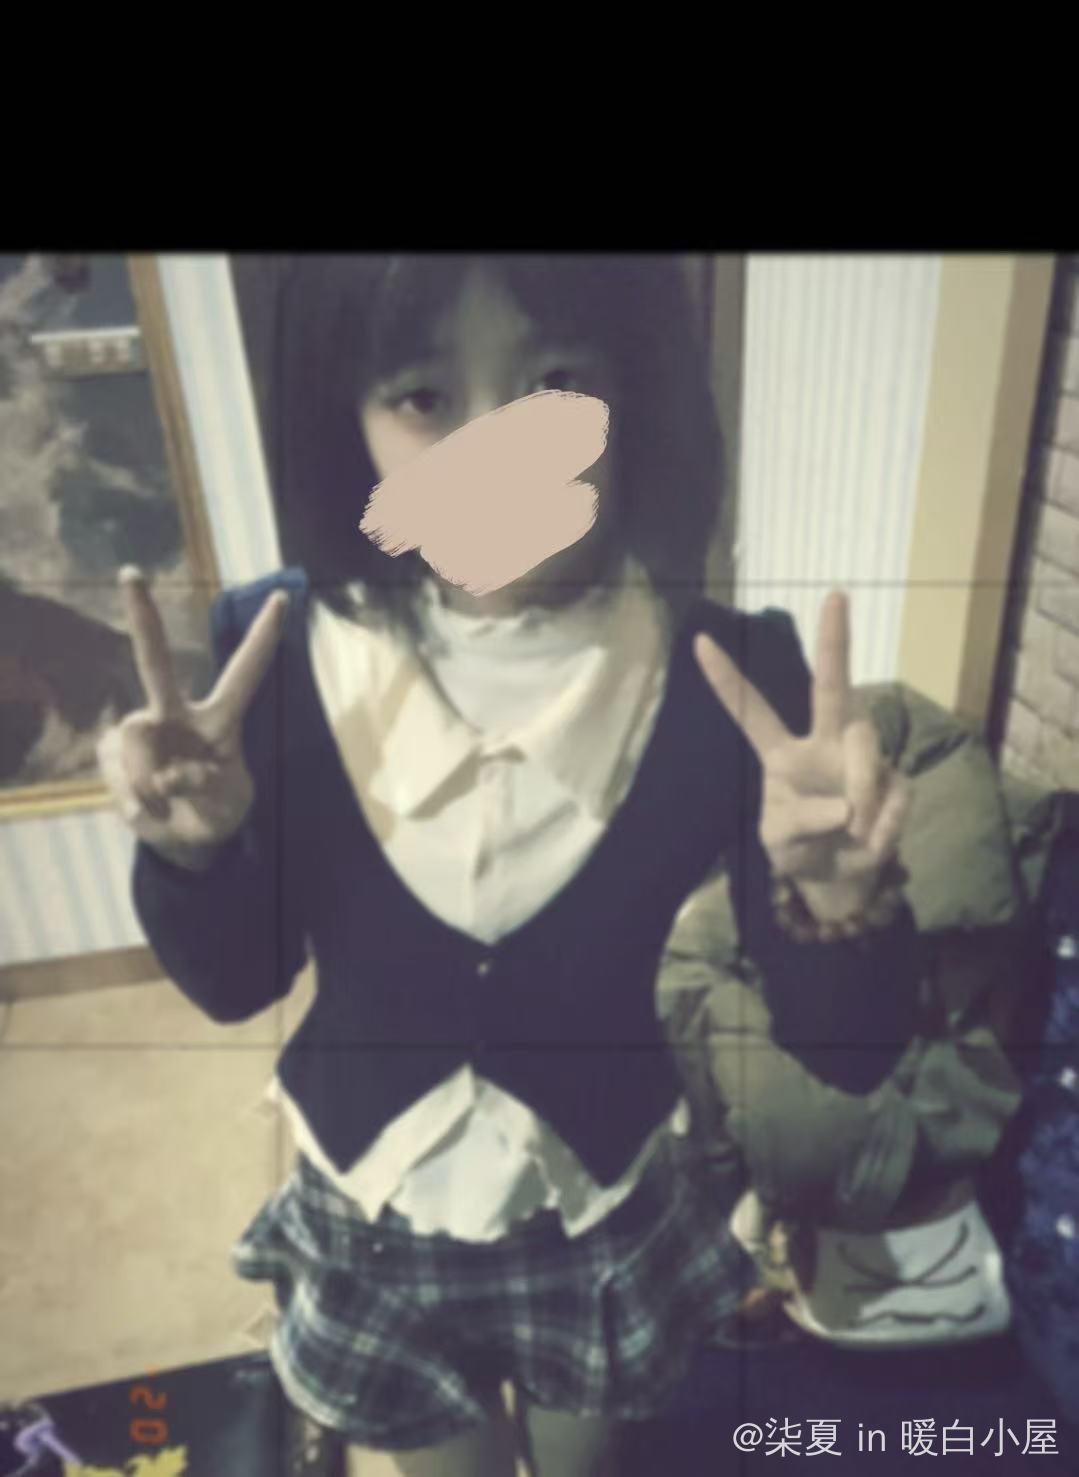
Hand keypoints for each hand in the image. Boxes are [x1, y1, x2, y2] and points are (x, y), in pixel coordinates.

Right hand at [96, 567, 288, 868]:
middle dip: (142, 617)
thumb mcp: (226, 811)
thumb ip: (207, 788)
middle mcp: (177, 715)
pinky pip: (118, 769)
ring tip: (167, 799)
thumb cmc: (215, 816)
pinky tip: (148, 804)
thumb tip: (168, 771)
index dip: (264, 637)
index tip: (283, 598)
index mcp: (221, 720)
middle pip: (155, 661)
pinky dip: (134, 795)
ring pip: (136, 739)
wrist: (181, 841)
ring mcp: (142, 730)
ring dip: (150, 780)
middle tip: (130, 573)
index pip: (246, 672)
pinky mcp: (113, 752)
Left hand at [694, 590, 909, 921]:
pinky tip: (867, 841)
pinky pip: (893, 794)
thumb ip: (799, 824)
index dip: (726, 680)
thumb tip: (846, 807)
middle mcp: (822, 743)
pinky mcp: (895, 781)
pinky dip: (880, 828)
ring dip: (860, 788)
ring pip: (864, 747)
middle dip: (835, 642)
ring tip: (853, 831)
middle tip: (835, 595)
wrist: (837, 876)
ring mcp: (861, 757)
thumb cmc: (798, 846)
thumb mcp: (780, 843)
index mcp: (781, 753)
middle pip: (832, 688)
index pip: (751, 711)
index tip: (699, 641)